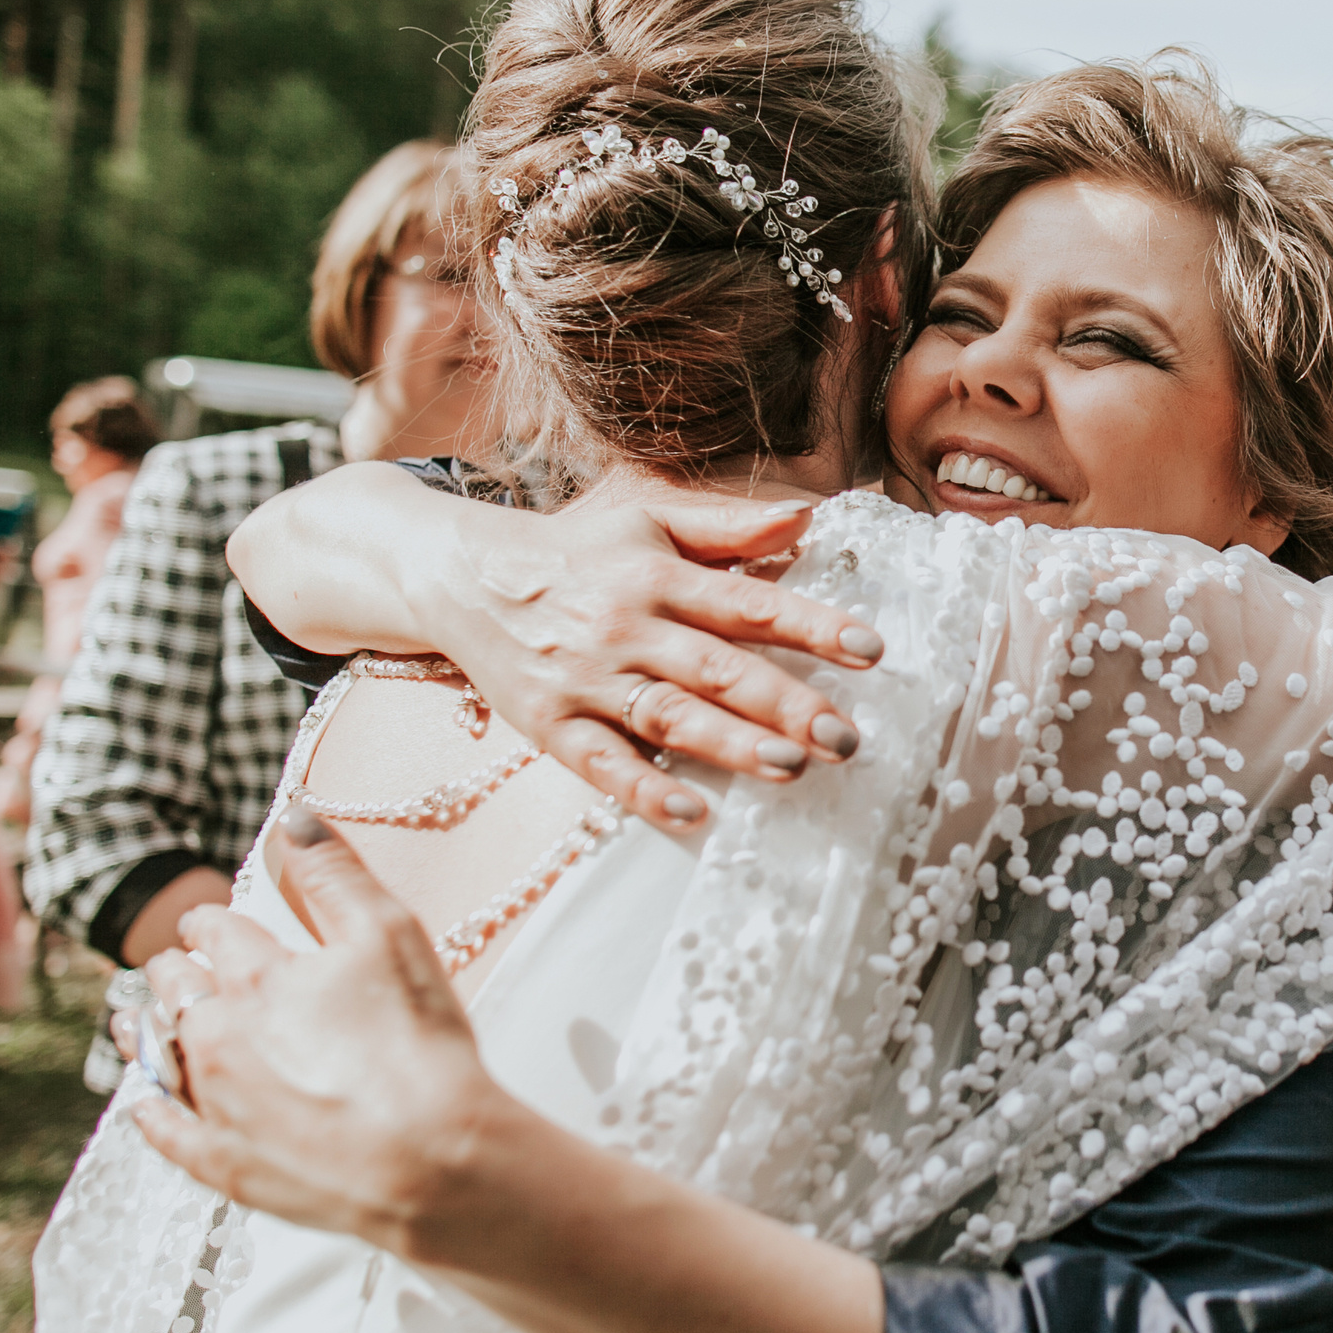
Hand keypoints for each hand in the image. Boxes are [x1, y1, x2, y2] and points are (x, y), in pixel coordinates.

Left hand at [133, 807, 507, 1256]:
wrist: (428, 1162)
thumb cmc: (418, 1047)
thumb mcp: (390, 935)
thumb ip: (334, 873)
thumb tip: (292, 817)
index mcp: (258, 974)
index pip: (214, 930)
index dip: (212, 921)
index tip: (212, 922)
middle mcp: (219, 1034)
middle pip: (176, 988)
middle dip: (177, 969)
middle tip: (181, 966)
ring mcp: (213, 1102)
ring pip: (156, 1052)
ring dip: (147, 1028)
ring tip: (139, 1018)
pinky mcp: (220, 1162)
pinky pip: (162, 1129)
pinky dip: (149, 1106)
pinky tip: (142, 1101)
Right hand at [421, 493, 887, 827]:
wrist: (461, 575)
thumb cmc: (576, 552)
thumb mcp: (648, 519)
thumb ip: (729, 527)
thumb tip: (808, 519)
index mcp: (657, 573)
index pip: (749, 603)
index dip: (812, 625)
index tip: (871, 651)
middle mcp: (624, 625)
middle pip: (717, 668)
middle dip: (786, 704)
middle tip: (846, 738)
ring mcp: (586, 679)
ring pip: (667, 716)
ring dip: (730, 745)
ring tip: (790, 769)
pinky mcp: (550, 724)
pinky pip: (600, 763)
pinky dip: (644, 790)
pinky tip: (694, 813)